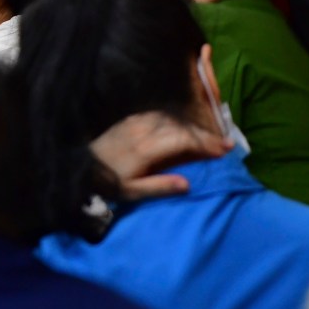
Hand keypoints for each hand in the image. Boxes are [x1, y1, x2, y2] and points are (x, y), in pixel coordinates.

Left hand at [90, 111, 232, 200]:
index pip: (182, 139)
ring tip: (210, 138)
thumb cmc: (108, 182)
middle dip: (205, 135)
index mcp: (145, 149)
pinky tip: (185, 129)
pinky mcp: (130, 120)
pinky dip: (176, 122)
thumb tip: (187, 184)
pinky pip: (158, 116)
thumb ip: (159, 187)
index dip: (204, 143)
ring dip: (192, 127)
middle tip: (226, 144)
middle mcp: (142, 131)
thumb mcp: (132, 192)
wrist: (82, 165)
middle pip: (180, 127)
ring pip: (171, 119)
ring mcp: (136, 123)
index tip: (223, 150)